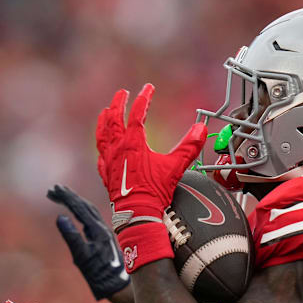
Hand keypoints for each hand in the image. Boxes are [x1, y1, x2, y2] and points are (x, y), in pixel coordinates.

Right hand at [47, 185, 128, 299]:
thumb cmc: (101, 275)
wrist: (121, 287)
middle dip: (69, 196)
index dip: (67, 198)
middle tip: (53, 189)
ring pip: (90, 212)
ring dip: (76, 202)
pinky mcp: (105, 240)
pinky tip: (77, 214)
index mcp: (97, 230)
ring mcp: (105, 233)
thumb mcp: (82, 258)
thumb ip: (72, 237)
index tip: (53, 189)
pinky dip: (82, 212)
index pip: (80, 208)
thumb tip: (60, 217)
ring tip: (61, 197)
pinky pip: (92, 219)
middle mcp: (103, 228)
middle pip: (85, 206)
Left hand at [95, 84, 206, 271]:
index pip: (137, 113)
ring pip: (102, 135)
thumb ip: (189, 147)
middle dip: (118, 103)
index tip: (148, 88)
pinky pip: (101, 155)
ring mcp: (109, 161)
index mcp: (133, 143)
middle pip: (113, 119)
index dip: (143, 98)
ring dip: (104, 121)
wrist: (137, 213)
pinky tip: (104, 147)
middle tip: (122, 93)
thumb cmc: (154, 191)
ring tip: (106, 112)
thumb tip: (202, 128)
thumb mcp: (175, 167)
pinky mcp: (106, 174)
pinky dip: (103, 146)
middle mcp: (118, 148)